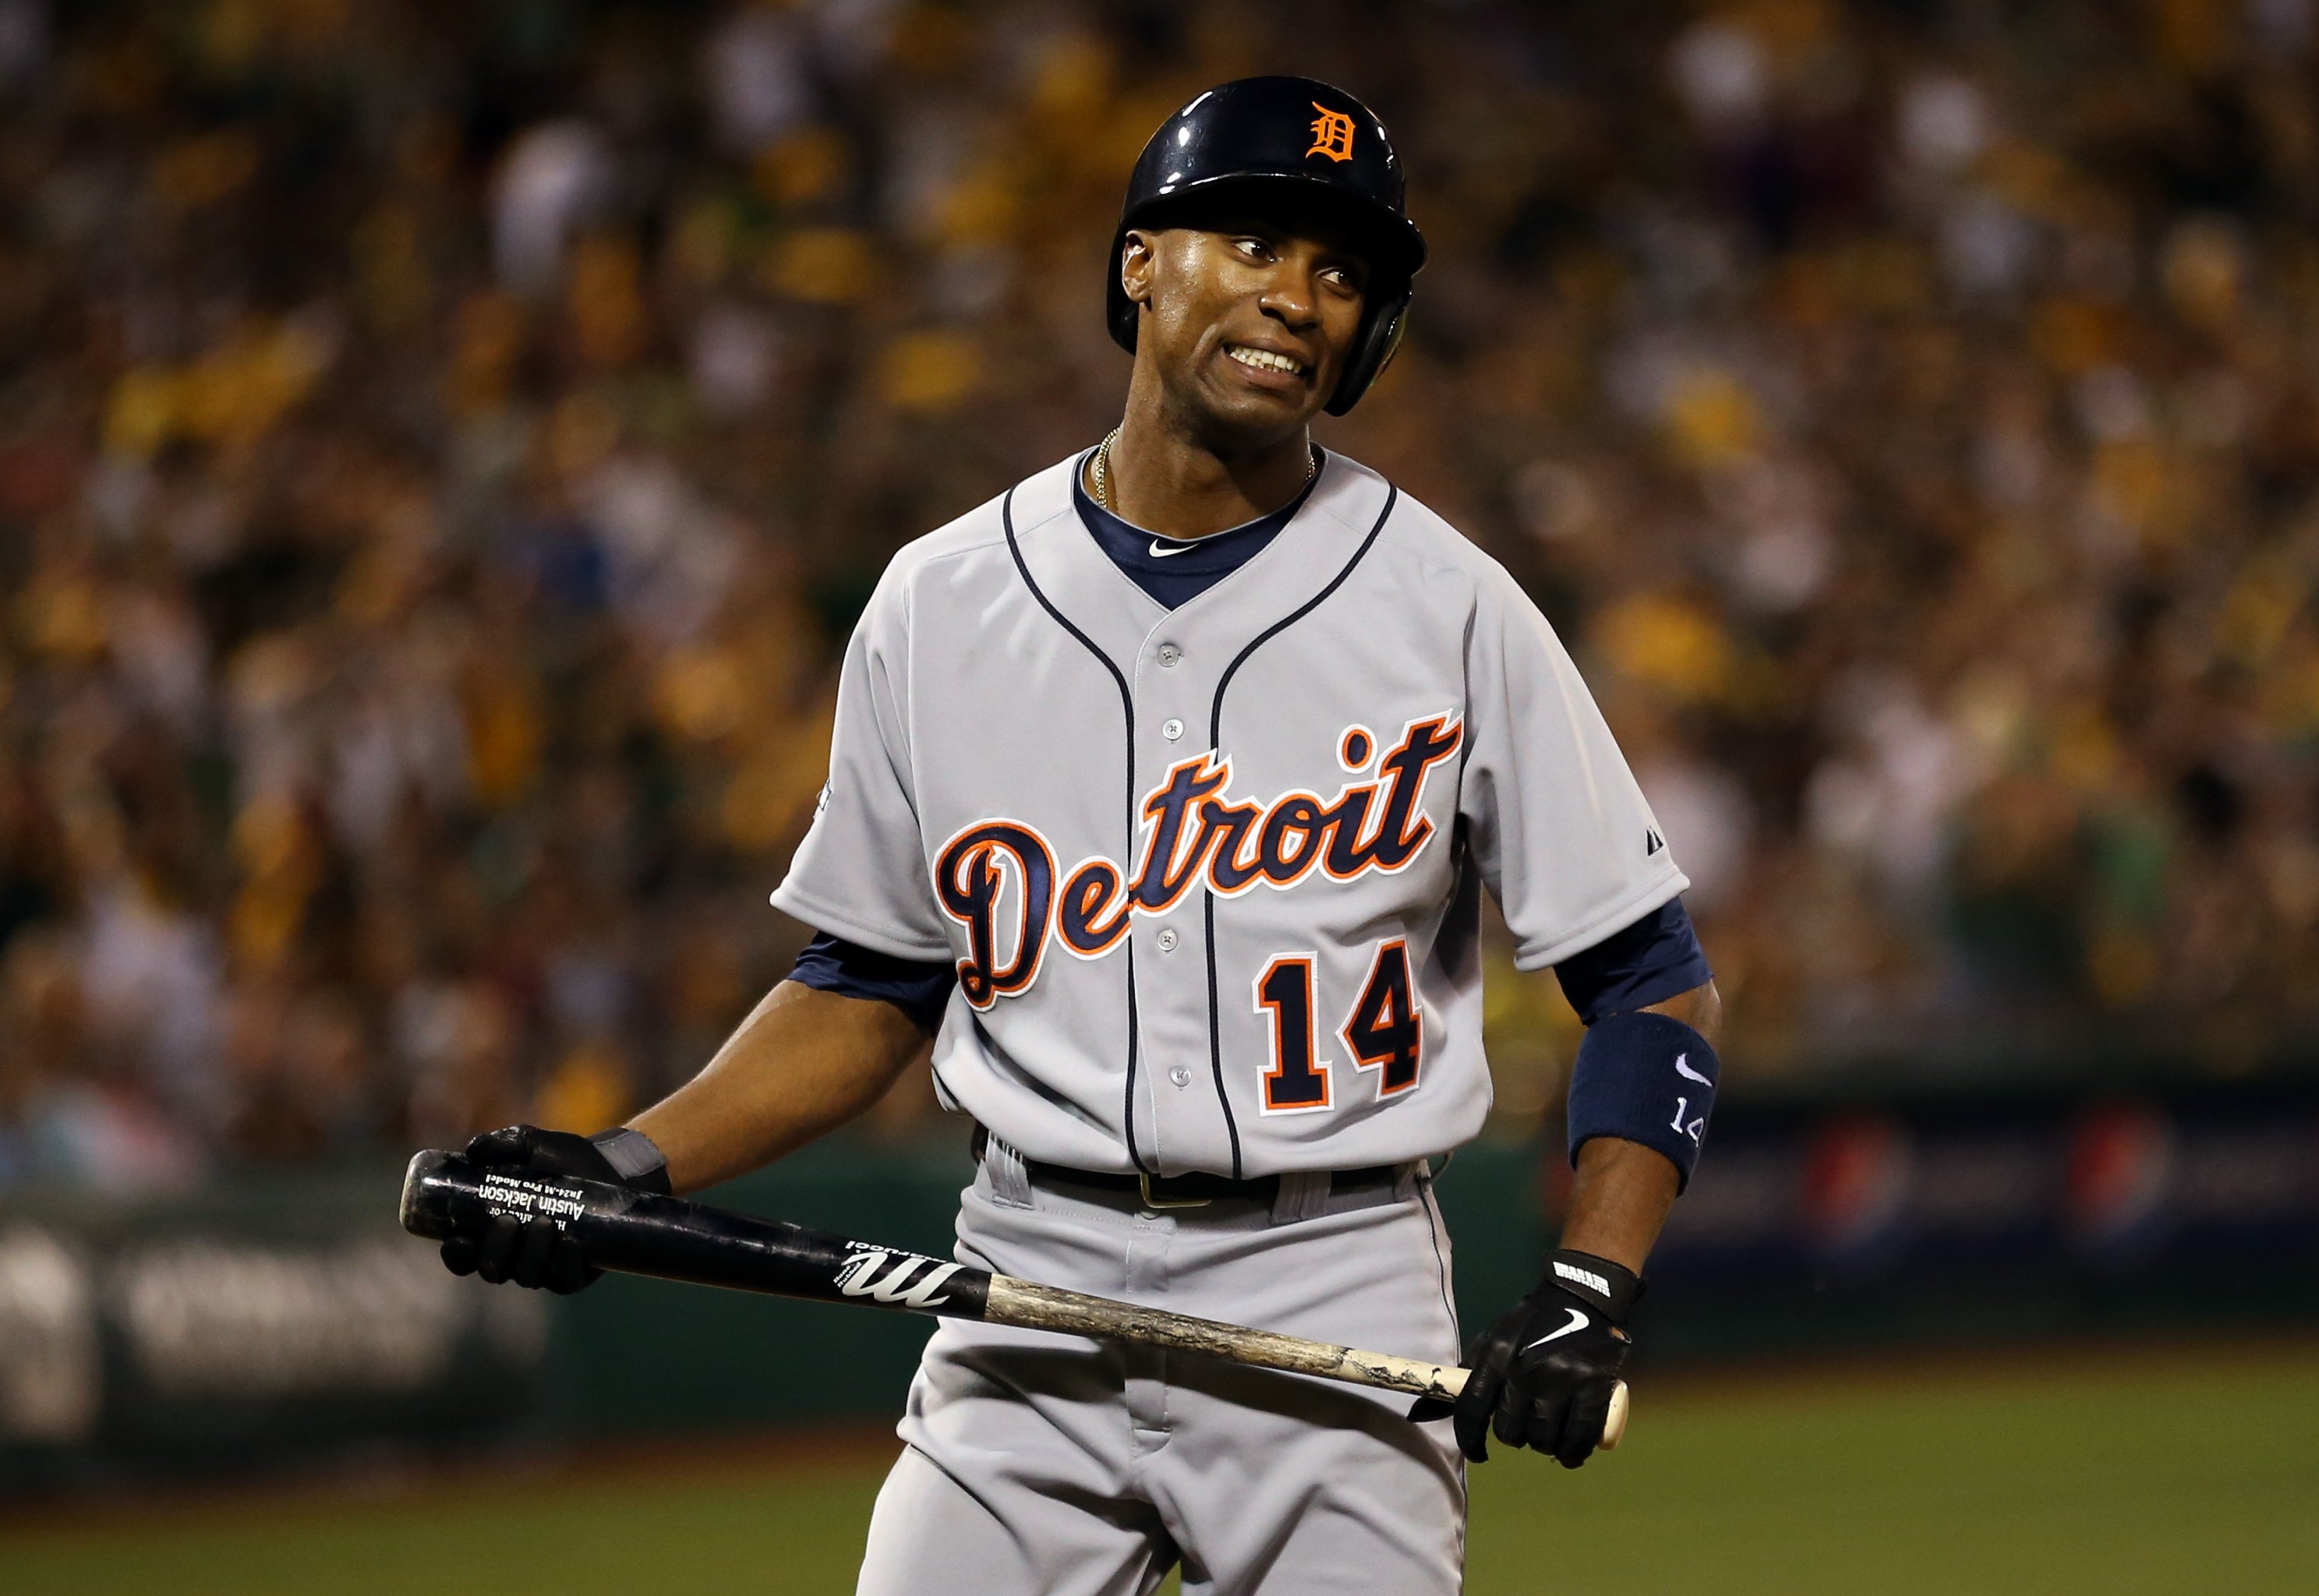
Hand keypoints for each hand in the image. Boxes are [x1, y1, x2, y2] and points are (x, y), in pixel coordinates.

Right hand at [436, 1125, 647, 1294]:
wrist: (610, 1166)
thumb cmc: (561, 1157)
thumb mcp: (531, 1143)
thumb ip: (501, 1143)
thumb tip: (473, 1150)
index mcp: (490, 1229)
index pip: (462, 1253)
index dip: (455, 1252)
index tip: (459, 1237)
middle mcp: (512, 1253)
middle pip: (490, 1269)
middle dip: (494, 1251)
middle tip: (508, 1221)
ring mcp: (543, 1266)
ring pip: (526, 1275)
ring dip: (530, 1253)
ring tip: (544, 1222)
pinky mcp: (573, 1273)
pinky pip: (563, 1281)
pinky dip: (563, 1264)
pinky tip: (570, 1242)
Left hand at [1414, 1248, 1640, 1466]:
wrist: (1584, 1299)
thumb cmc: (1530, 1325)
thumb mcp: (1494, 1340)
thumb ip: (1462, 1378)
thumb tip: (1418, 1416)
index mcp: (1498, 1354)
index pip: (1473, 1409)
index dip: (1470, 1439)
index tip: (1478, 1452)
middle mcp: (1528, 1368)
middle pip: (1511, 1432)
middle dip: (1514, 1435)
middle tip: (1524, 1421)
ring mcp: (1565, 1380)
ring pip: (1543, 1440)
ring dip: (1543, 1444)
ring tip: (1548, 1427)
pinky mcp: (1596, 1389)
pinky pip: (1578, 1440)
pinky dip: (1572, 1453)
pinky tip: (1569, 1450)